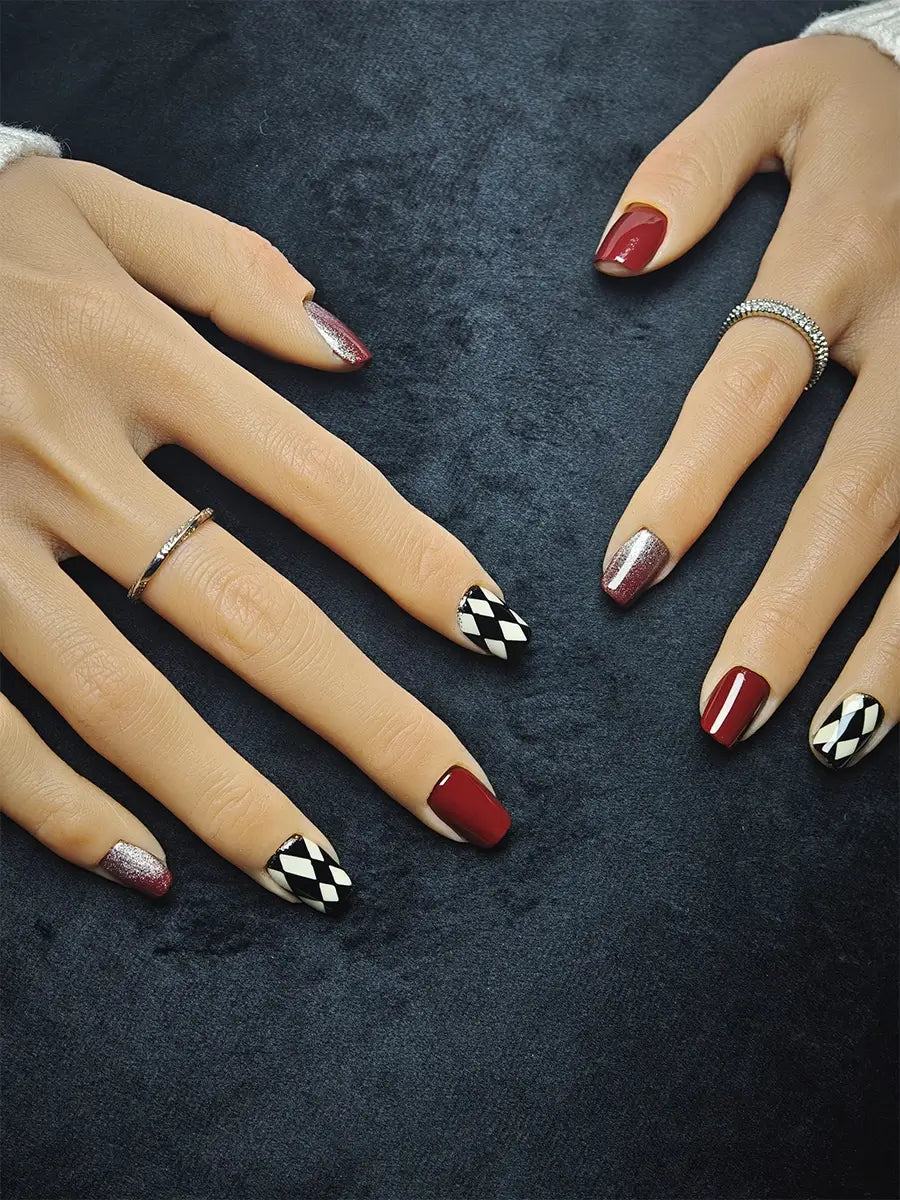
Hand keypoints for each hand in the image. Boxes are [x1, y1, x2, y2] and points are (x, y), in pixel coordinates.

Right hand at [0, 155, 529, 907]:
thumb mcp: (99, 207)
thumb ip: (230, 269)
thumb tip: (352, 357)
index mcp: (133, 355)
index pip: (318, 481)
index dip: (418, 567)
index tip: (499, 640)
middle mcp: (62, 455)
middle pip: (246, 613)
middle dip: (366, 721)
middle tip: (462, 806)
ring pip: (121, 697)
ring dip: (232, 801)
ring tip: (326, 881)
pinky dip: (57, 808)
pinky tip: (147, 870)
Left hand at [593, 34, 898, 768]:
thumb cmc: (874, 111)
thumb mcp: (781, 94)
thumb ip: (695, 163)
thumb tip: (616, 254)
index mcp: (844, 249)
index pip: (751, 384)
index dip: (691, 485)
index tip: (628, 578)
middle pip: (858, 490)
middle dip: (793, 611)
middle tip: (724, 714)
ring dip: (895, 648)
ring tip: (833, 743)